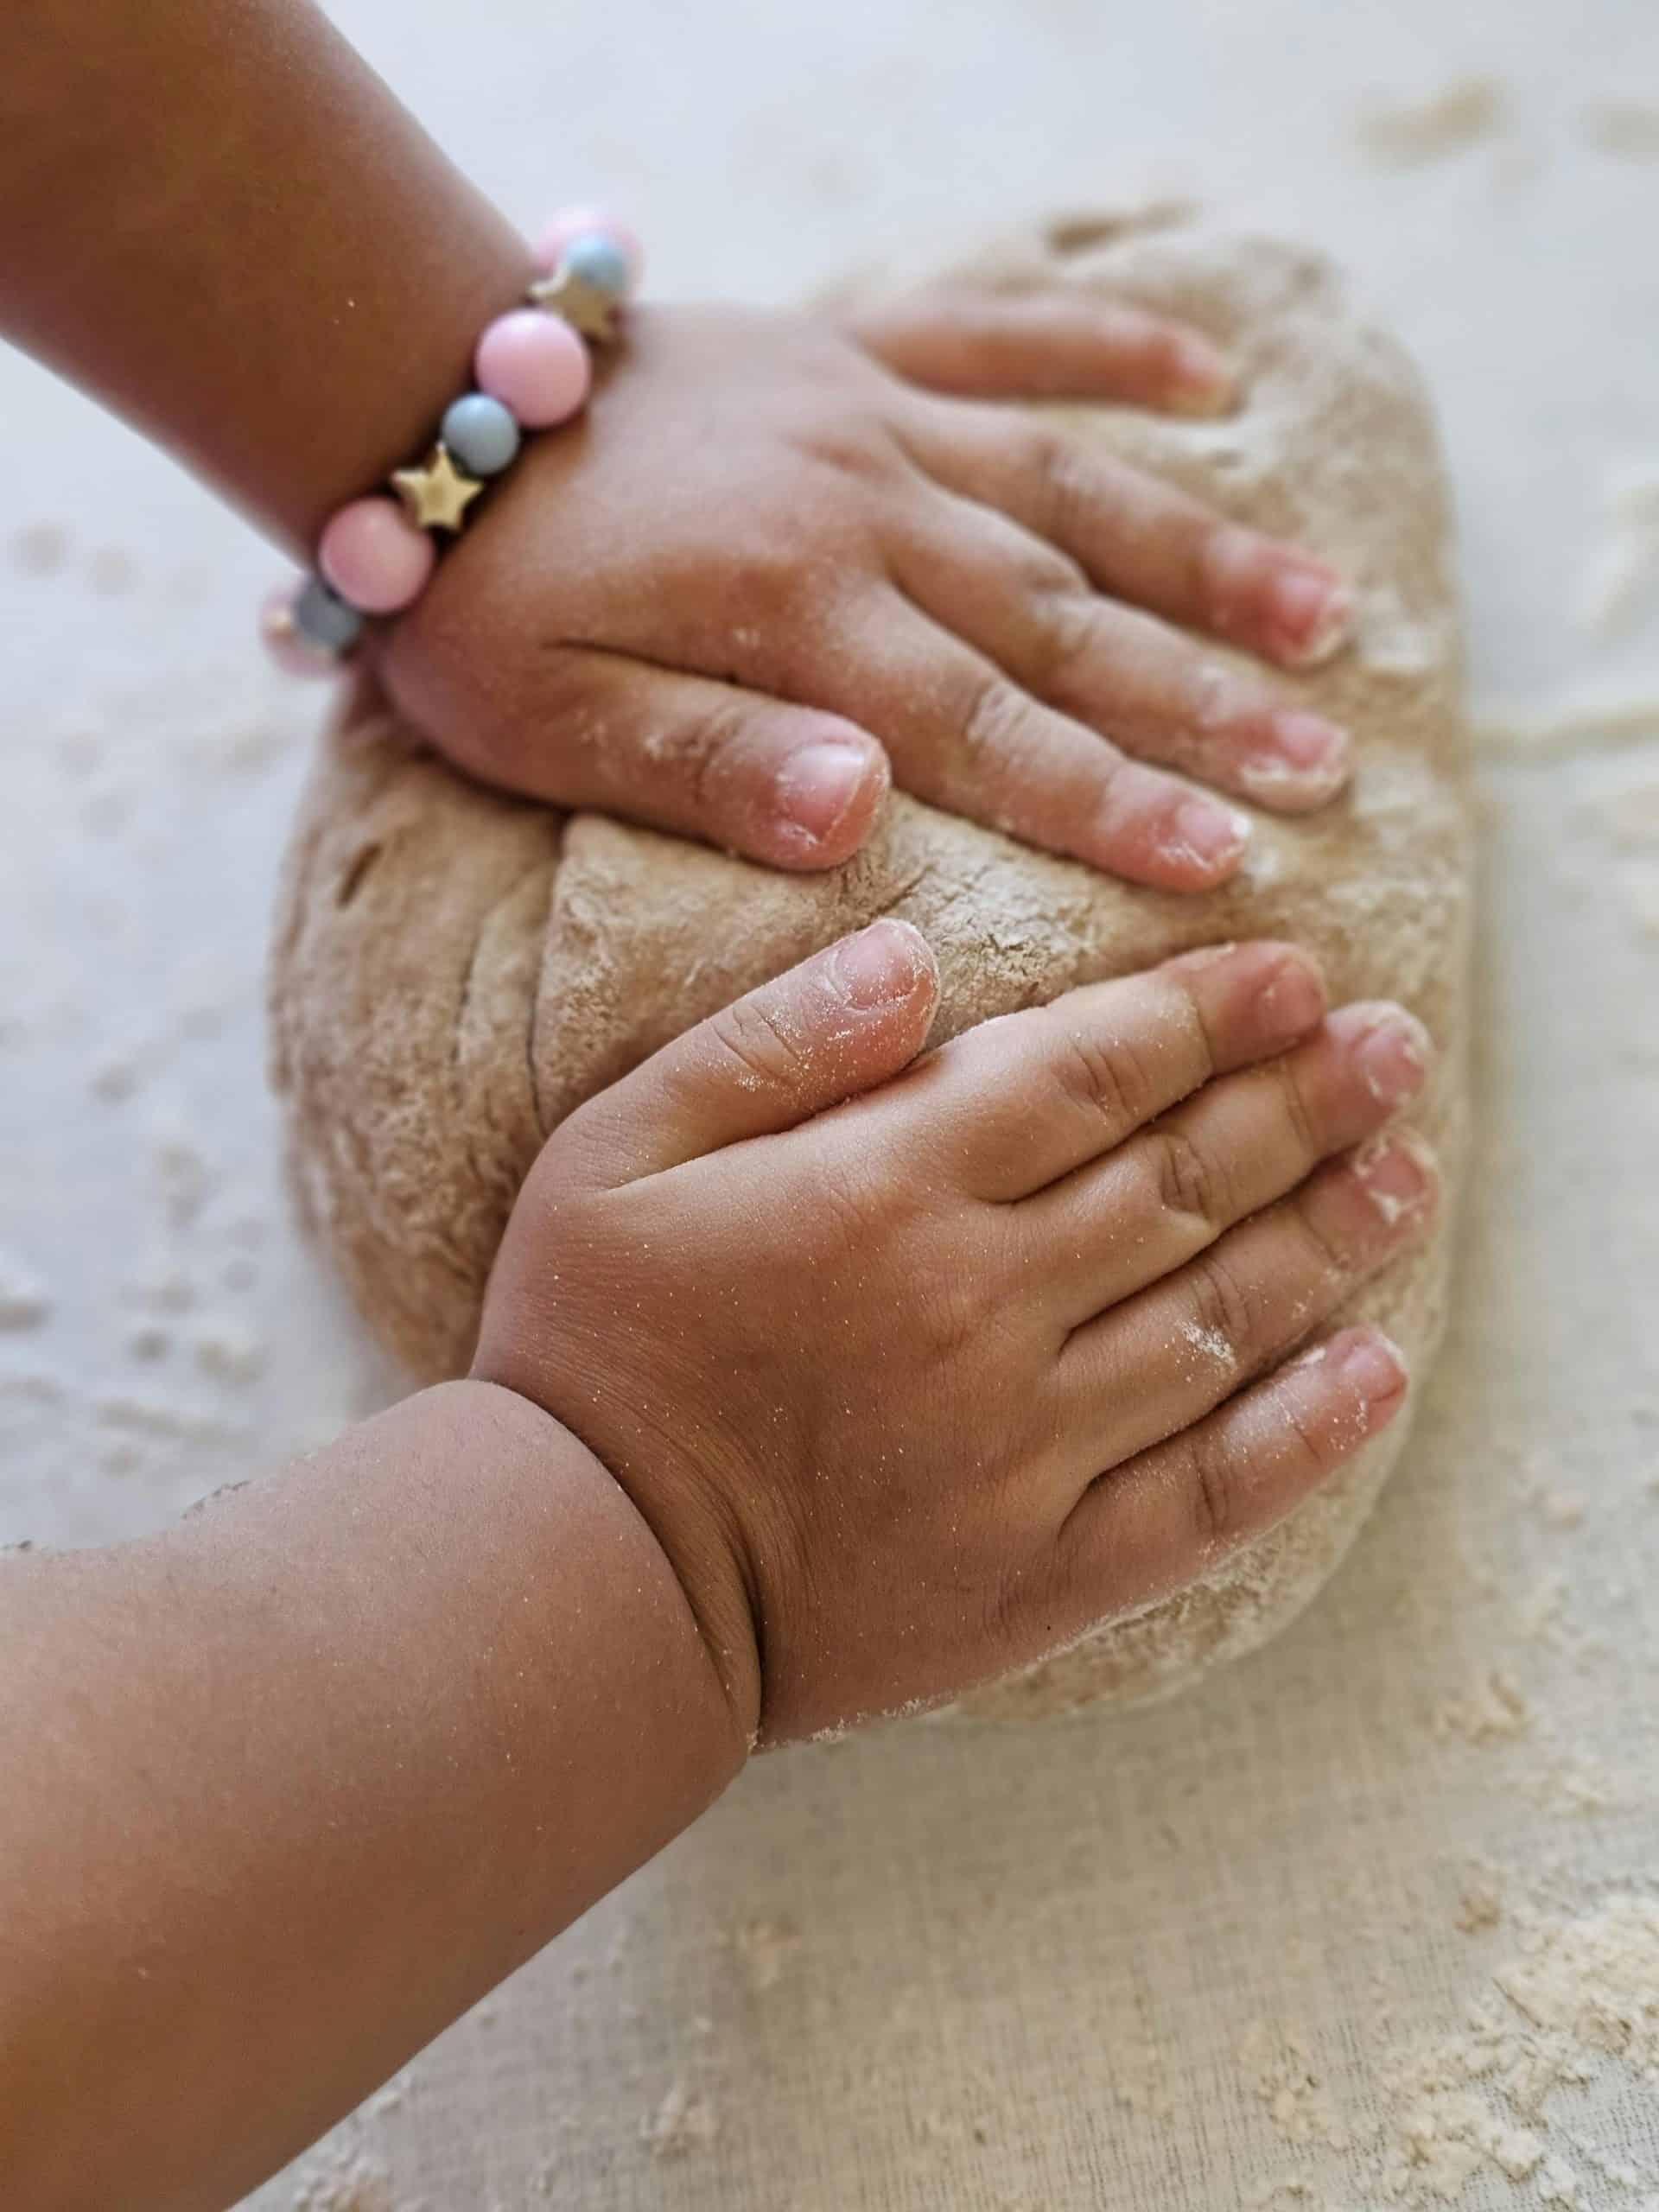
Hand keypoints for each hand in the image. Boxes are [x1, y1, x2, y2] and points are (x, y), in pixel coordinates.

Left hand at [384, 294, 1354, 891]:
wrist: (418, 398)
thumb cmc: (480, 600)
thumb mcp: (547, 720)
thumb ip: (707, 768)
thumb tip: (863, 817)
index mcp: (800, 617)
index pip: (987, 735)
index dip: (1114, 801)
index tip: (1230, 862)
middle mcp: (868, 511)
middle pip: (1066, 623)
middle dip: (1203, 703)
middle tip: (1327, 767)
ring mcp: (874, 419)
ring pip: (1072, 491)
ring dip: (1203, 557)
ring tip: (1326, 617)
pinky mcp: (859, 353)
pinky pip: (1001, 335)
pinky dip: (1107, 347)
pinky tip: (1209, 381)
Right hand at [473, 926, 1435, 1743]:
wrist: (582, 1581)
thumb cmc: (588, 1345)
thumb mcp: (617, 1149)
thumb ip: (771, 1041)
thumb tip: (915, 960)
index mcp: (885, 1190)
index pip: (1093, 1072)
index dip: (1208, 1013)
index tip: (1295, 971)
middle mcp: (981, 1308)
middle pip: (1185, 1179)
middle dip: (1304, 1098)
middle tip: (1394, 1044)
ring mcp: (1025, 1448)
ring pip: (1221, 1318)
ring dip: (1331, 1235)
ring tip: (1409, 1169)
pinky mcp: (1042, 1570)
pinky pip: (1208, 1495)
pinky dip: (1305, 1433)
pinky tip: (1377, 1370)